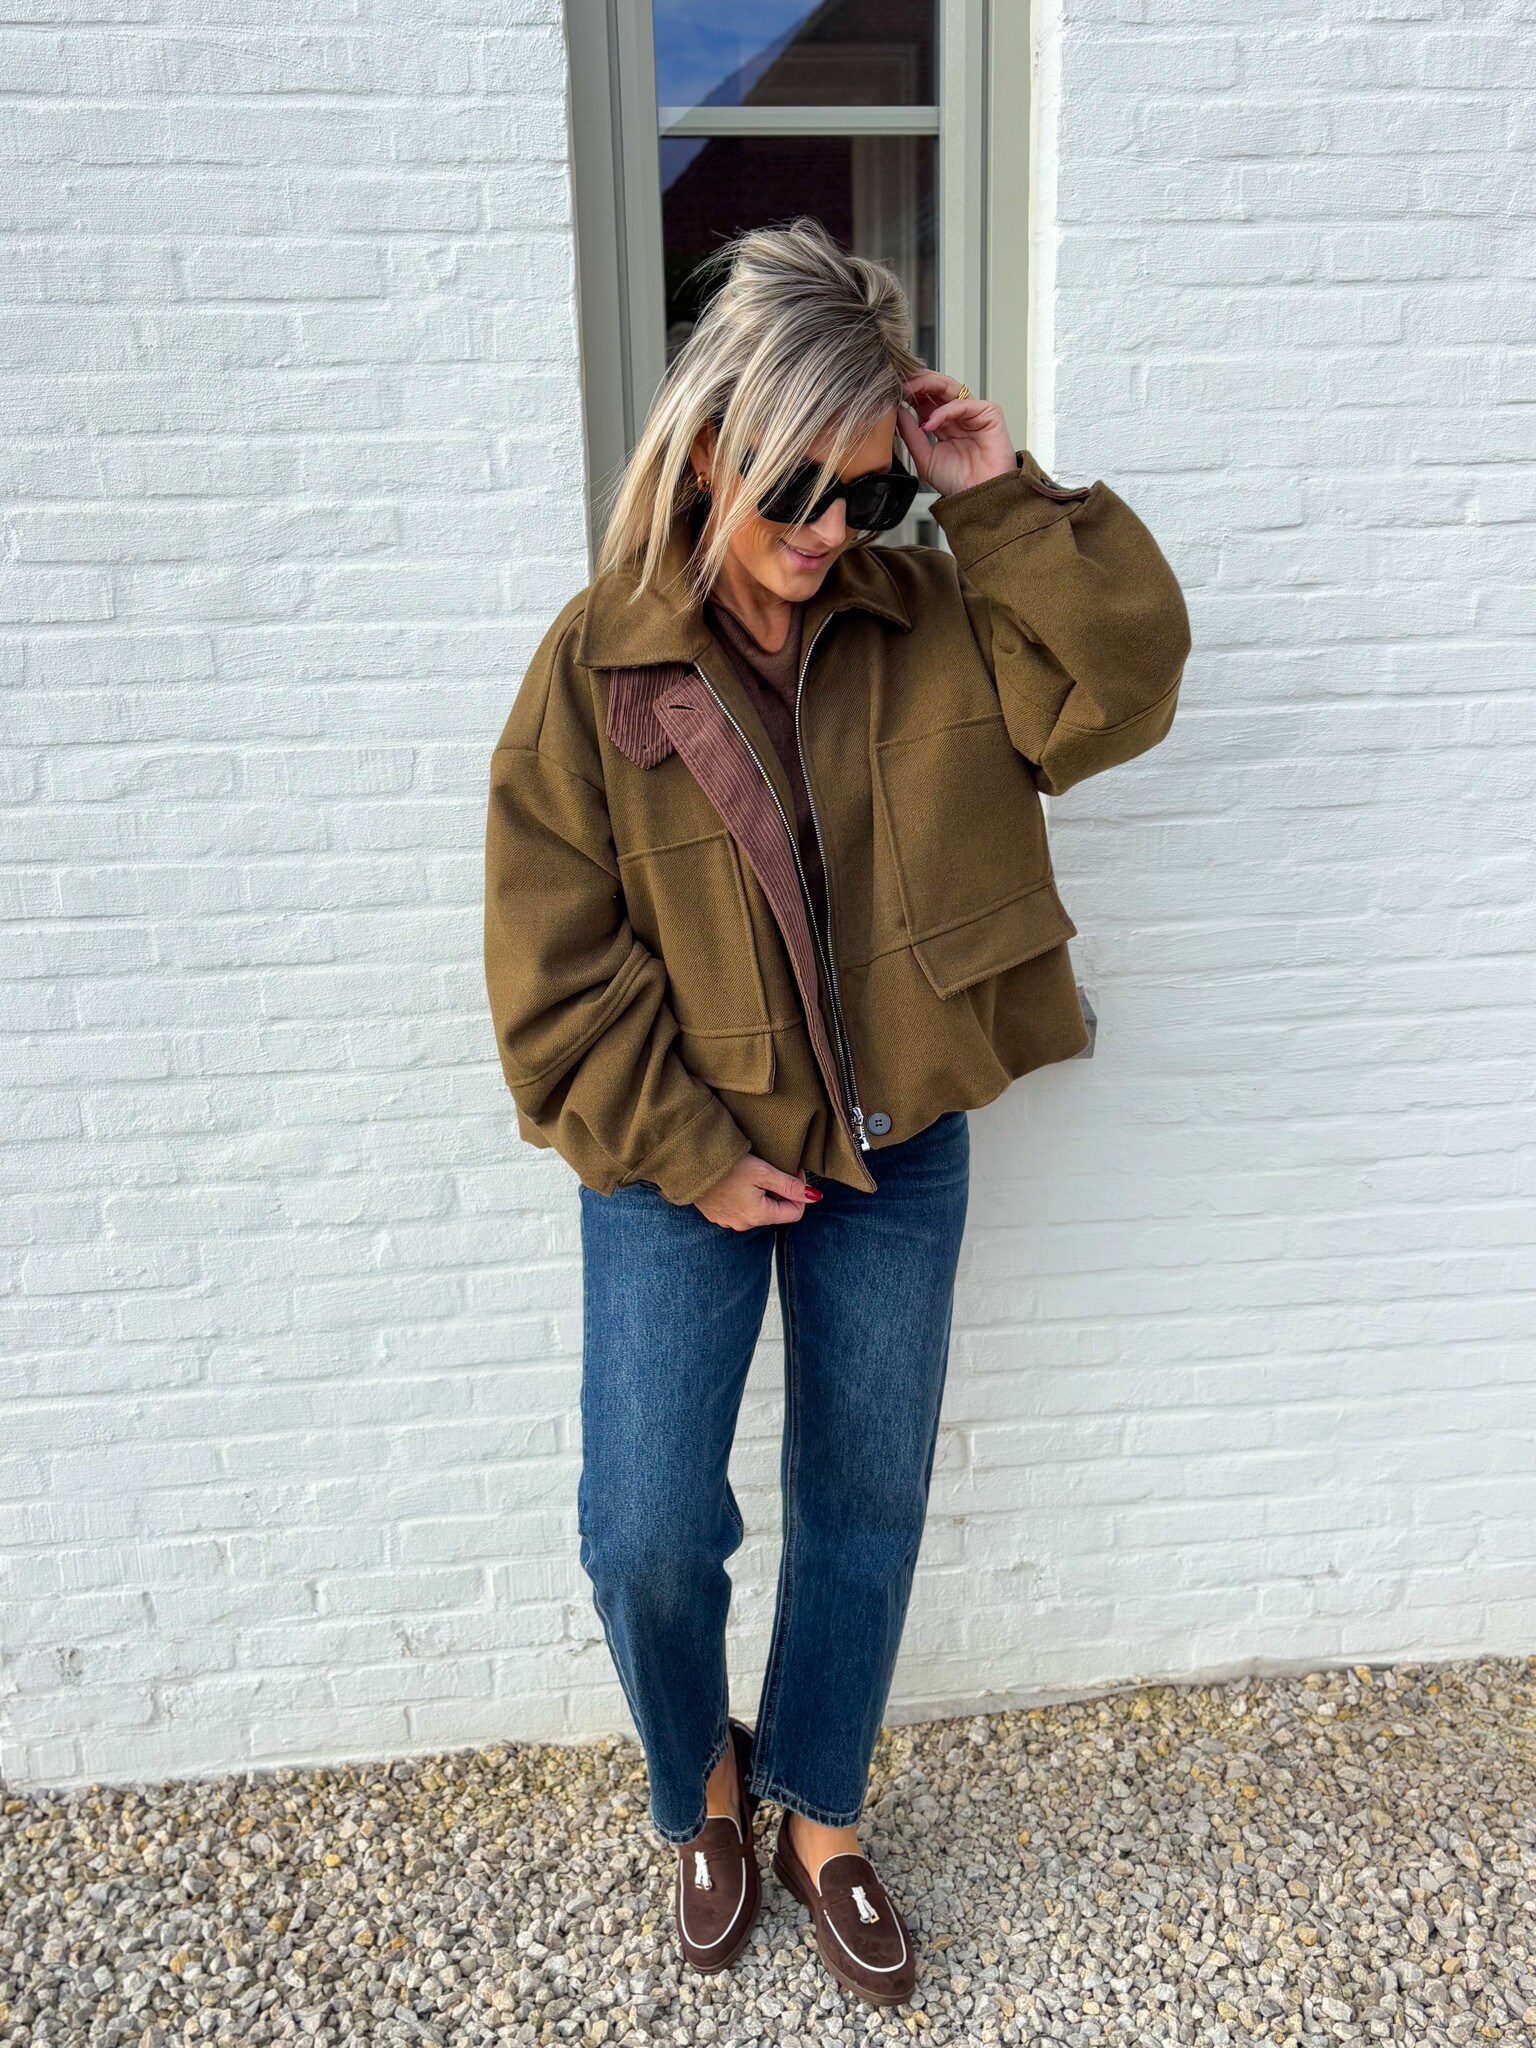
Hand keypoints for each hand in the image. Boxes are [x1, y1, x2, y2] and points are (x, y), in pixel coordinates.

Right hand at [694, 1153, 821, 1230]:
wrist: (691, 1164)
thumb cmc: (728, 1166)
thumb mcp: (764, 1172)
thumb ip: (789, 1185)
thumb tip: (814, 1197)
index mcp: (759, 1215)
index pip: (795, 1213)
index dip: (799, 1192)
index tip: (793, 1172)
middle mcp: (743, 1224)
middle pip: (776, 1212)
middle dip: (781, 1193)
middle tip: (775, 1170)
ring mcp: (728, 1221)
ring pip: (757, 1211)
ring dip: (762, 1195)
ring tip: (755, 1174)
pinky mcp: (716, 1215)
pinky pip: (739, 1210)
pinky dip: (745, 1197)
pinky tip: (738, 1181)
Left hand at [896, 371, 1015, 497]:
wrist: (978, 499)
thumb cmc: (958, 483)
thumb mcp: (924, 458)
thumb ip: (911, 435)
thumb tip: (898, 412)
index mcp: (944, 424)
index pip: (926, 398)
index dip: (909, 392)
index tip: (891, 390)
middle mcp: (959, 415)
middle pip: (937, 387)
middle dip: (916, 382)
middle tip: (898, 382)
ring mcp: (974, 412)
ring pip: (949, 387)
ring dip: (926, 386)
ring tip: (908, 392)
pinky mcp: (989, 413)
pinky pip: (963, 404)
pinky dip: (944, 410)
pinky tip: (929, 422)